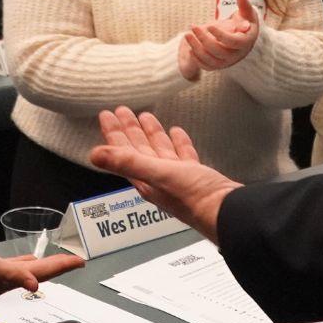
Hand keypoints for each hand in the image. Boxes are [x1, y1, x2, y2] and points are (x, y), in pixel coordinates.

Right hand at [0, 233, 83, 296]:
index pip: (42, 272)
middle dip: (59, 267)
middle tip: (76, 261)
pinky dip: (26, 262)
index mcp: (6, 280)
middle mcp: (4, 280)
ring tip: (60, 261)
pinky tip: (28, 258)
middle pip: (39, 272)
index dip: (62, 266)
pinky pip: (14, 265)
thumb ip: (11, 272)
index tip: (80, 261)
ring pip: (28, 269)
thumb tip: (35, 283)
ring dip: (45, 265)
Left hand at [86, 108, 241, 243]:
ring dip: (151, 133)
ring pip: (159, 150)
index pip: (123, 152)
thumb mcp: (159, 174)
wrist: (228, 212)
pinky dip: (178, 142)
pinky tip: (177, 132)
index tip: (106, 115)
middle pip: (138, 149)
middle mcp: (158, 179)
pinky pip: (183, 155)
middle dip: (129, 130)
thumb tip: (94, 155)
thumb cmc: (195, 197)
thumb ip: (128, 163)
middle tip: (121, 110)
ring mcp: (178, 178)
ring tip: (145, 115)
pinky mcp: (196, 177)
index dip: (113, 133)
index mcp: (146, 179)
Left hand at [180, 0, 259, 77]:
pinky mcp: (218, 66)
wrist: (243, 40)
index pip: (233, 42)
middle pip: (218, 51)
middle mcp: (236, 55)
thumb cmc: (245, 22)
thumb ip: (243, 3)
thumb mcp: (246, 12)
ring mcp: (226, 62)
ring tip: (186, 34)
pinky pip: (206, 66)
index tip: (209, 25)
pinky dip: (197, 58)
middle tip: (193, 26)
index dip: (221, 35)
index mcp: (244, 42)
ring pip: (210, 59)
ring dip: (196, 48)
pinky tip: (190, 46)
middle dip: (204, 39)